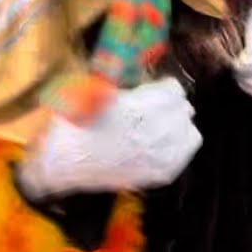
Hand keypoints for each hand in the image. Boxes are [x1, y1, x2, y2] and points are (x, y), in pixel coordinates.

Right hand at [17, 77, 201, 198]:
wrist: (63, 164)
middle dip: (168, 107)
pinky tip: (160, 146)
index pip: (174, 88)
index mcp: (146, 105)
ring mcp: (164, 153)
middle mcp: (160, 128)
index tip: (151, 92)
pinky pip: (186, 152)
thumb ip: (127, 84)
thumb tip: (142, 79)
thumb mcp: (97, 89)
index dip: (161, 88)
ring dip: (175, 126)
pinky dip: (177, 147)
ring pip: (189, 130)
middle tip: (151, 111)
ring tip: (156, 129)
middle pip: (183, 108)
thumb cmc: (76, 125)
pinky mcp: (163, 172)